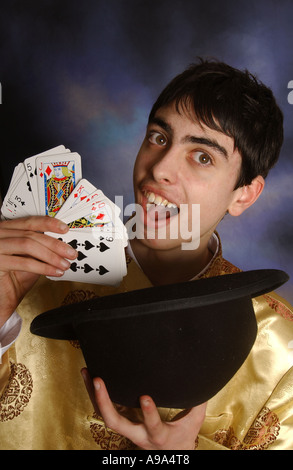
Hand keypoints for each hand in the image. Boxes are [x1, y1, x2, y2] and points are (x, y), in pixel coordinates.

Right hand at [0, 216, 77, 326]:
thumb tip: (62, 244)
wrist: (1, 300)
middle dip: (55, 244)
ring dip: (51, 256)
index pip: (29, 222)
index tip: (65, 229)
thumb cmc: (13, 279)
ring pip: (28, 245)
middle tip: (71, 253)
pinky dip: (43, 267)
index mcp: (6, 230)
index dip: (48, 224)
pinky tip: (54, 272)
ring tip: (64, 264)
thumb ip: (41, 248)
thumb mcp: (30, 259)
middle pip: (31, 234)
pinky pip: (24, 262)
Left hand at [81, 368, 206, 449]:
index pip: (152, 426)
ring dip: (93, 394)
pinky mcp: (121, 424)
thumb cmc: (182, 438)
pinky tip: (89, 376)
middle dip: (105, 402)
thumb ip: (197, 404)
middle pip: (115, 423)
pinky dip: (94, 394)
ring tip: (86, 371)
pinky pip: (103, 409)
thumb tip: (204, 379)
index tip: (145, 397)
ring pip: (104, 415)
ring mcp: (126, 431)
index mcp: (158, 436)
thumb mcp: (193, 423)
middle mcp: (138, 435)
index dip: (148, 414)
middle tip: (99, 380)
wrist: (168, 455)